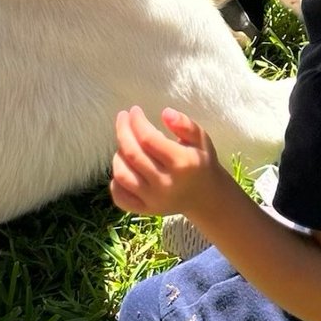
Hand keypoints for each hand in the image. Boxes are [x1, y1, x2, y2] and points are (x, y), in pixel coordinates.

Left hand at [110, 105, 225, 216]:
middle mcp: (166, 183)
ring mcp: (154, 200)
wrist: (205, 197)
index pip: (148, 138)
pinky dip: (115, 181)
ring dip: (118, 154)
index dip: (137, 121)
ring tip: (125, 143)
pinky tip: (123, 167)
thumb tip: (165, 112)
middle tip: (122, 117)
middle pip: (132, 154)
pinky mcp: (146, 210)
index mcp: (182, 163)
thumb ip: (185, 124)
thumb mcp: (201, 139)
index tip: (134, 110)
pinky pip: (120, 197)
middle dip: (123, 131)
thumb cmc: (200, 162)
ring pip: (122, 174)